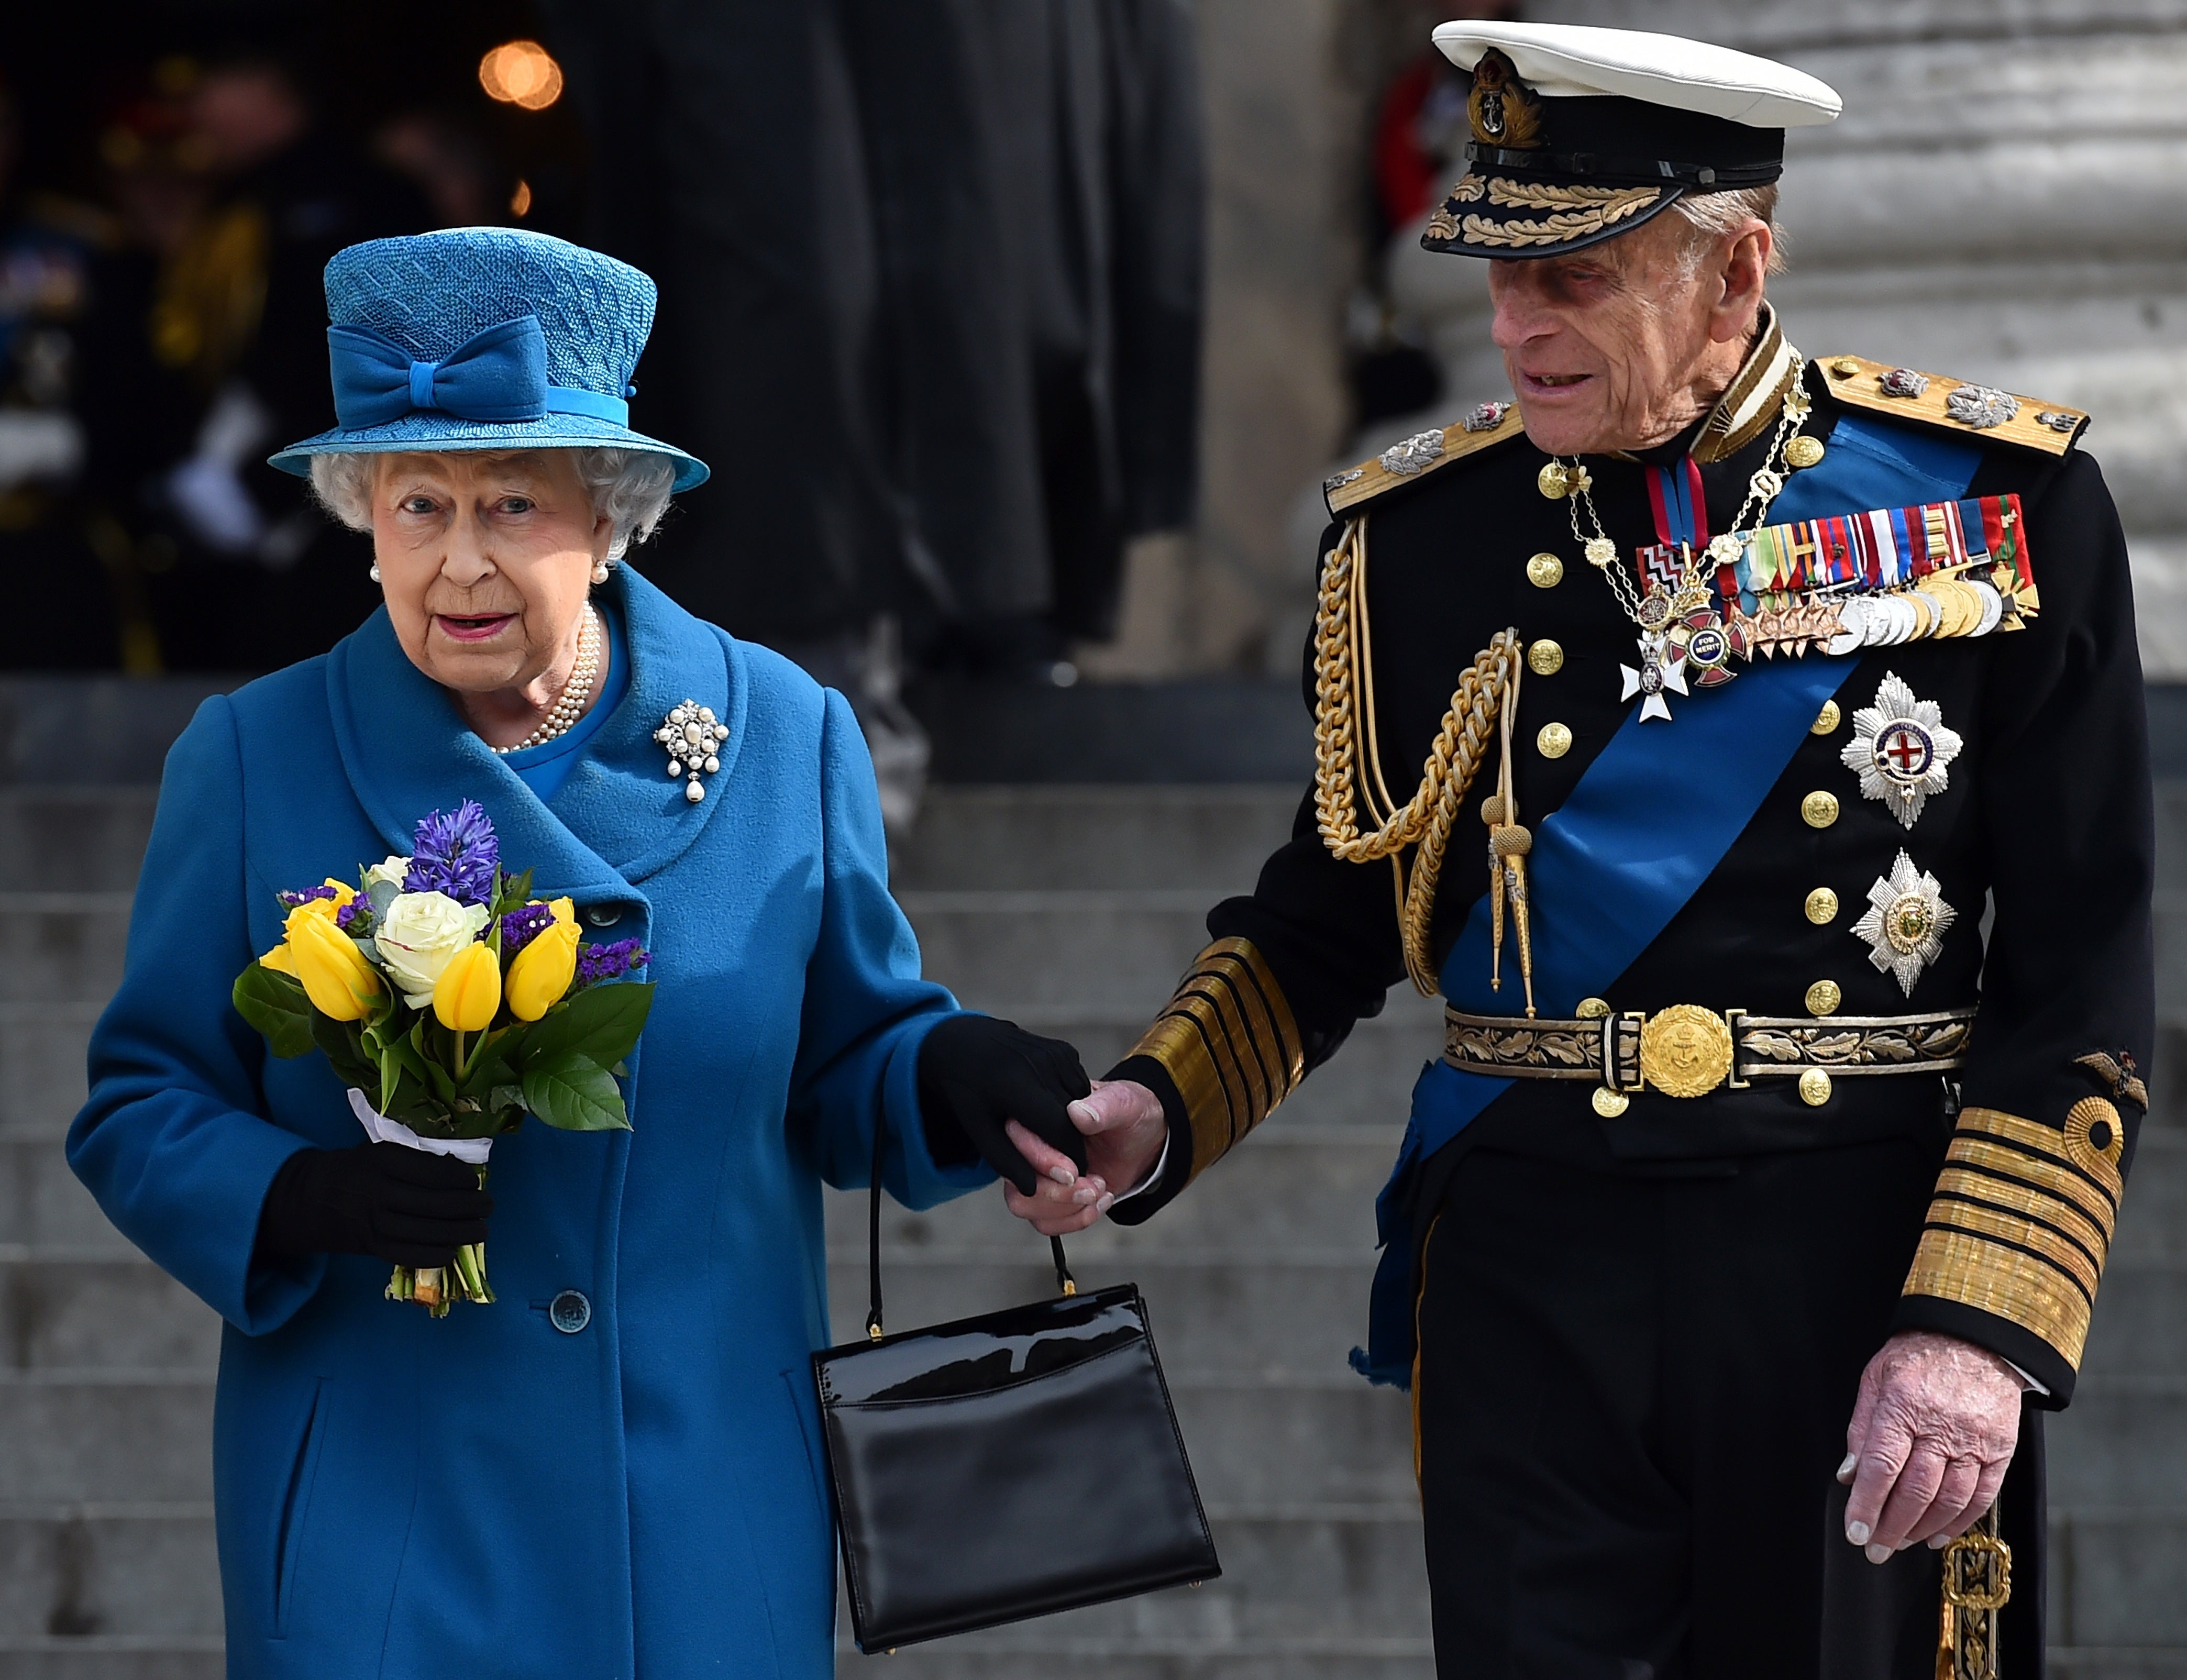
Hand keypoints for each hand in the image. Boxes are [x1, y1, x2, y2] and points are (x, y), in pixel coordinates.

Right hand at [256, 1143, 492, 1266]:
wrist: (310, 1197)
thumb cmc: (356, 1169)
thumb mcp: (379, 1151)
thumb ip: (414, 1159)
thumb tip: (459, 1171)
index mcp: (381, 1162)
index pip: (429, 1172)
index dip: (458, 1178)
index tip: (474, 1181)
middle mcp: (377, 1192)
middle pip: (432, 1203)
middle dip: (468, 1207)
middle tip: (489, 1206)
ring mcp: (373, 1222)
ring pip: (423, 1231)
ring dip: (459, 1233)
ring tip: (482, 1230)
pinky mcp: (370, 1246)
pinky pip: (405, 1254)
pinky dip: (432, 1256)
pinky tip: (452, 1252)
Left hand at [916, 1015, 1091, 1195]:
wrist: (964, 1043)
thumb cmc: (968, 1093)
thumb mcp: (979, 1130)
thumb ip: (1007, 1161)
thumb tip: (1033, 1190)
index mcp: (1016, 1085)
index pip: (1060, 1130)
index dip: (1068, 1158)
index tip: (1068, 1176)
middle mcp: (1040, 1063)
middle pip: (1075, 1119)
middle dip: (1072, 1145)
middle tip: (1063, 1163)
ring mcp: (1055, 1053)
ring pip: (1081, 1103)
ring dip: (1074, 1125)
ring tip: (1049, 1133)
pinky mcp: (1064, 1050)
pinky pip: (1079, 1087)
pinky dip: (1072, 1104)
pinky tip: (1050, 1107)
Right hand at [1002, 1078, 1167, 1235]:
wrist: (1143, 1142)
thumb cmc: (1129, 1115)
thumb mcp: (1124, 1103)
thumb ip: (1102, 1107)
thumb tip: (1077, 1113)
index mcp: (1042, 1115)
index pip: (1016, 1138)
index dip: (1040, 1160)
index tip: (1072, 1171)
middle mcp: (1033, 1146)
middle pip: (1016, 1182)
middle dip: (1057, 1193)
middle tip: (1092, 1187)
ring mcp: (1039, 1174)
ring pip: (1025, 1205)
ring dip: (1066, 1209)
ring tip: (1098, 1192)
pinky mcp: (1051, 1197)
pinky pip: (1044, 1222)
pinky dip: (1075, 1219)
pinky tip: (1099, 1201)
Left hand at [1840, 1329, 2023, 1561]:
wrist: (1976, 1336)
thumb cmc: (1918, 1355)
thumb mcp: (1876, 1377)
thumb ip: (1861, 1427)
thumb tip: (1848, 1475)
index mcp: (1903, 1405)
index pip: (1881, 1465)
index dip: (1866, 1503)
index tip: (1855, 1531)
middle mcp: (1941, 1426)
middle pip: (1914, 1490)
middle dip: (1891, 1526)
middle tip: (1874, 1548)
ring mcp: (1974, 1440)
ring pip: (1948, 1499)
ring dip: (1921, 1528)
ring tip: (1900, 1542)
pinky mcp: (2000, 1450)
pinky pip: (1982, 1496)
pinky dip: (1959, 1522)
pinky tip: (1937, 1535)